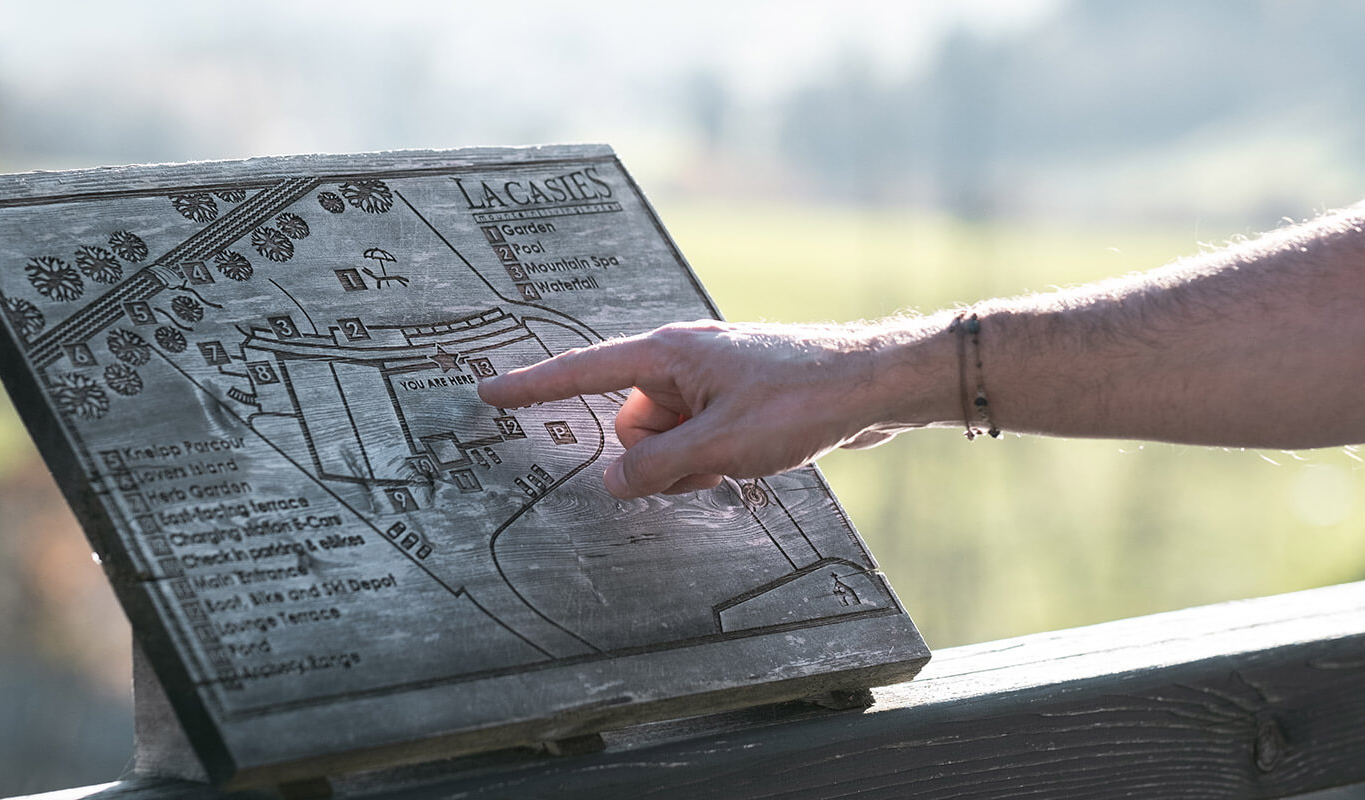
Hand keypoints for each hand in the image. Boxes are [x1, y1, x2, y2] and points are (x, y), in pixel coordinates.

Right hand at [477, 319, 942, 497]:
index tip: (488, 393)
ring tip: (742, 458)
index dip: (533, 387)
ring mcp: (709, 381)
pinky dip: (714, 458)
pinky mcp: (734, 400)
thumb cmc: (804, 398)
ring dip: (691, 462)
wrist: (875, 383)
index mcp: (669, 354)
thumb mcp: (723, 445)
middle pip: (631, 423)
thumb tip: (611, 481)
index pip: (583, 372)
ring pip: (667, 439)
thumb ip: (657, 467)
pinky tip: (755, 457)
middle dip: (658, 457)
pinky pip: (698, 440)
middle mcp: (683, 361)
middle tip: (709, 463)